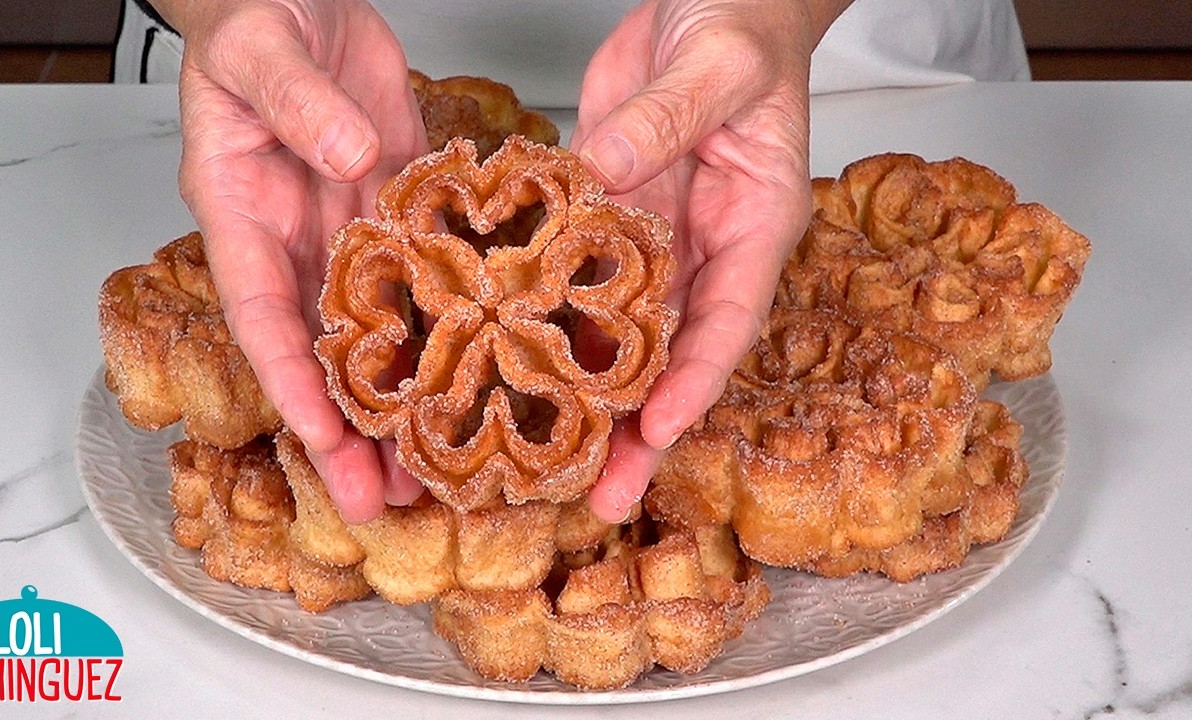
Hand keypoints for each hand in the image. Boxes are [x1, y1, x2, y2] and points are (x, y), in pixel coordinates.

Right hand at [160, 0, 429, 521]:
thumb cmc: (257, 16)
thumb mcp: (262, 50)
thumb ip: (300, 104)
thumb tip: (349, 161)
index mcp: (244, 215)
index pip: (263, 317)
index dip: (294, 385)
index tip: (326, 443)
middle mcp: (297, 242)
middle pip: (320, 353)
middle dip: (347, 432)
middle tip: (383, 502)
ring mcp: (349, 234)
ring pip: (376, 336)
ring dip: (403, 402)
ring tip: (437, 470)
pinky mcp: (398, 214)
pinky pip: (423, 282)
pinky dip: (444, 334)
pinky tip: (476, 375)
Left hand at [571, 0, 849, 520]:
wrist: (712, 0)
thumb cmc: (740, 26)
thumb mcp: (716, 65)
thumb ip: (666, 119)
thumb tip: (604, 177)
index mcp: (754, 222)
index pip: (729, 319)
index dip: (694, 382)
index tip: (656, 432)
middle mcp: (704, 248)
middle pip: (673, 355)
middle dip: (640, 431)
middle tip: (604, 498)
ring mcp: (654, 240)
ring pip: (622, 338)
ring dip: (590, 402)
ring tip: (552, 466)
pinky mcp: (608, 220)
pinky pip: (577, 284)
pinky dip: (551, 330)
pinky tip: (514, 371)